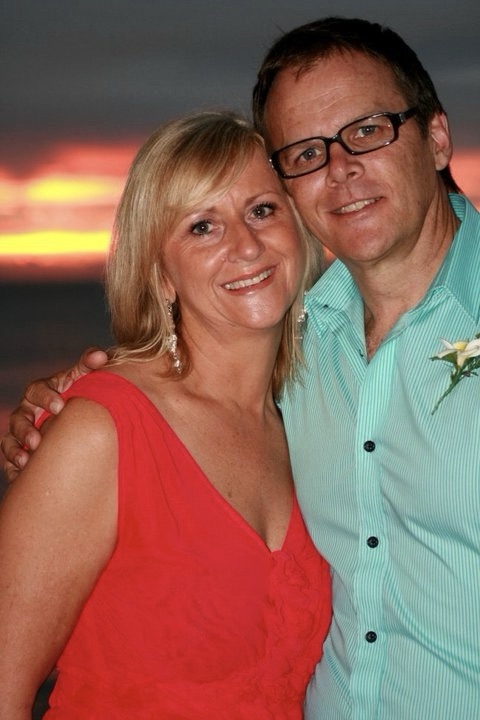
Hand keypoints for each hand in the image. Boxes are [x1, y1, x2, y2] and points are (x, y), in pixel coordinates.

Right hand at [1, 347, 107, 482]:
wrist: (75, 418)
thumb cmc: (77, 395)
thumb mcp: (82, 379)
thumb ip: (89, 365)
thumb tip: (100, 355)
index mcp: (41, 392)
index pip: (37, 390)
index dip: (46, 398)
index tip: (60, 407)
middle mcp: (27, 412)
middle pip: (19, 418)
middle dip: (25, 430)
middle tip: (38, 440)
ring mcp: (20, 433)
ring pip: (9, 441)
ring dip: (15, 450)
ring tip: (26, 460)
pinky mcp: (20, 453)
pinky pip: (10, 462)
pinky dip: (14, 469)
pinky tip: (23, 476)